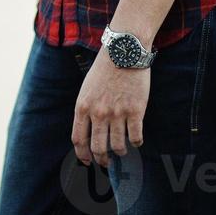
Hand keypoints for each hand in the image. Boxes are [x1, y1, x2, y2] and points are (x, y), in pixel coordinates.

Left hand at [72, 51, 149, 167]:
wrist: (124, 52)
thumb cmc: (105, 69)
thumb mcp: (87, 89)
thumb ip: (87, 110)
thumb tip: (89, 131)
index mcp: (83, 107)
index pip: (79, 140)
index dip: (82, 155)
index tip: (87, 161)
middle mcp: (98, 113)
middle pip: (98, 148)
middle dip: (102, 160)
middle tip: (106, 162)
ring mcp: (117, 113)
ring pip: (118, 146)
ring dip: (120, 152)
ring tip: (122, 149)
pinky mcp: (136, 111)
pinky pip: (136, 137)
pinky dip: (136, 142)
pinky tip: (136, 139)